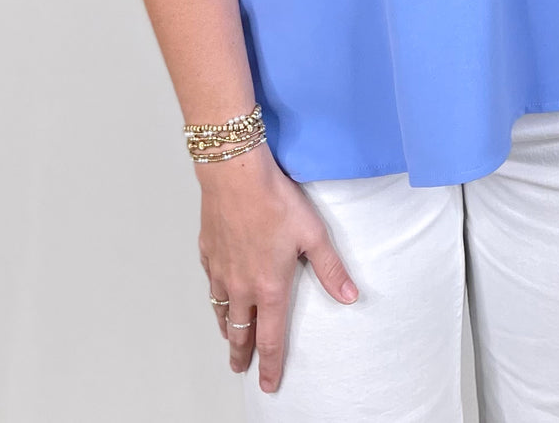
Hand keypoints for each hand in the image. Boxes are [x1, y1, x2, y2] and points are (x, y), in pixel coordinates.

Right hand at [197, 140, 358, 394]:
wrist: (235, 174)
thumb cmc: (275, 200)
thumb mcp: (312, 234)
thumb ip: (331, 269)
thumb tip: (350, 297)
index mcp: (269, 287)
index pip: (270, 338)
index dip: (270, 365)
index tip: (268, 384)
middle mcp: (241, 286)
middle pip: (239, 331)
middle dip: (241, 354)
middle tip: (241, 369)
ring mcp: (220, 270)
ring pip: (220, 310)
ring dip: (226, 328)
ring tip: (229, 337)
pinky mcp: (208, 251)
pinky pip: (210, 282)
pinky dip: (214, 295)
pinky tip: (216, 292)